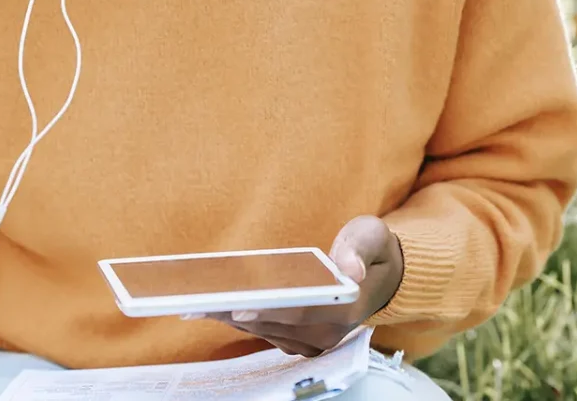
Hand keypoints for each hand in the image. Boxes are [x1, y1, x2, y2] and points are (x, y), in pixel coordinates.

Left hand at [208, 216, 403, 357]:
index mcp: (347, 308)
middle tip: (198, 303)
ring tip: (196, 304)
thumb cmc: (371, 250)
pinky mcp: (299, 341)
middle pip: (274, 325)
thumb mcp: (371, 234)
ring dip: (230, 318)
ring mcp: (313, 341)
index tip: (238, 308)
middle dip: (236, 313)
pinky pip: (264, 332)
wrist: (380, 275)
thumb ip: (359, 247)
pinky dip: (239, 319)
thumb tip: (348, 268)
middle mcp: (329, 333)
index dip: (269, 312)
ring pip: (264, 331)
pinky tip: (214, 306)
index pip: (302, 314)